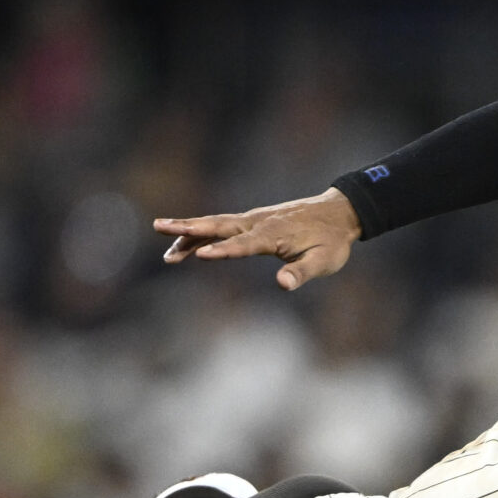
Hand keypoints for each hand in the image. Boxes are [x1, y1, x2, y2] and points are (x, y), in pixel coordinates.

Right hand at [152, 188, 362, 291]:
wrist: (338, 213)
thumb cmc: (332, 241)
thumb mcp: (324, 261)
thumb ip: (302, 273)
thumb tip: (283, 284)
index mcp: (273, 234)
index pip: (242, 245)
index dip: (222, 251)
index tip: (199, 256)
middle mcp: (258, 223)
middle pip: (217, 225)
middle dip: (188, 228)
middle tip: (158, 227)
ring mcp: (253, 220)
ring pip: (215, 225)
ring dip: (188, 232)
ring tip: (165, 248)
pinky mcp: (253, 222)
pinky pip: (222, 227)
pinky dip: (203, 233)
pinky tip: (187, 244)